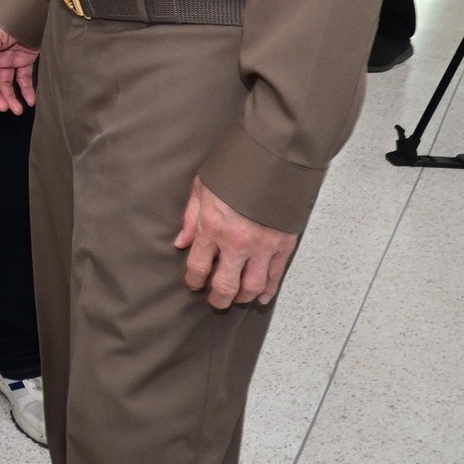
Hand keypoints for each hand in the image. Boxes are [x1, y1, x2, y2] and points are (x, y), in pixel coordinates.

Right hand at [0, 19, 38, 113]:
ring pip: (6, 84)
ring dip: (11, 98)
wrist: (32, 10)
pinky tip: (30, 101)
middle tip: (5, 107)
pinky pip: (23, 79)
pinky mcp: (24, 61)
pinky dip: (26, 91)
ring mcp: (8, 61)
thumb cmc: (6, 20)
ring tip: (18, 110)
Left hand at [174, 177, 297, 309]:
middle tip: (215, 302)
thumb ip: (190, 218)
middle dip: (218, 298)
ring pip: (251, 286)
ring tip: (236, 298)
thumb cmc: (234, 171)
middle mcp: (236, 242)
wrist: (271, 161)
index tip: (193, 284)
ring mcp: (262, 246)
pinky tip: (262, 297)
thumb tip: (180, 242)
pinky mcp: (283, 245)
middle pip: (225, 284)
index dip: (193, 280)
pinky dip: (268, 290)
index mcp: (212, 227)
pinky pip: (275, 275)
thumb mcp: (202, 189)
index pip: (198, 266)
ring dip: (242, 297)